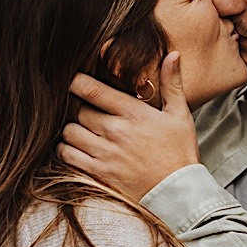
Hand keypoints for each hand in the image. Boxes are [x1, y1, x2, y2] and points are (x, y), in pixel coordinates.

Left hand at [61, 53, 201, 200]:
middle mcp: (115, 130)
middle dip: (76, 106)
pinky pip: (68, 155)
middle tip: (83, 107)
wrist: (179, 192)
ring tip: (81, 128)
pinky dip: (66, 150)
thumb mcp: (180, 115)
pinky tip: (76, 147)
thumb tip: (173, 54)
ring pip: (69, 132)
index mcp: (133, 112)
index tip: (74, 80)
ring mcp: (105, 152)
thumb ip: (172, 83)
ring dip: (71, 128)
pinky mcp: (99, 172)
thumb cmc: (180, 152)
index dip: (76, 81)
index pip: (92, 89)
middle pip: (77, 109)